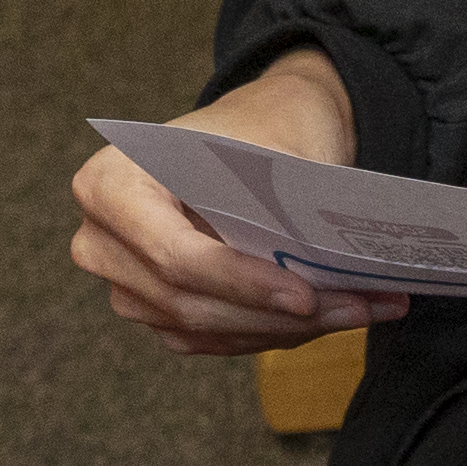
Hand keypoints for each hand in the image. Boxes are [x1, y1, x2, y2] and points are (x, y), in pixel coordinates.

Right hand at [68, 47, 406, 359]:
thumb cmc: (262, 126)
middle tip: (360, 307)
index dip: (240, 282)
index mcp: (111, 181)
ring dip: (285, 329)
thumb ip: (281, 210)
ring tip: (364, 309)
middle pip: (188, 303)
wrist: (259, 130)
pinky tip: (331, 316)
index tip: (306, 296)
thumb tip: (316, 273)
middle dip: (276, 314)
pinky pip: (212, 339)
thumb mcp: (274, 147)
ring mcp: (124, 282)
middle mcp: (101, 239)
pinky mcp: (156, 312)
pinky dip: (273, 332)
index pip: (174, 254)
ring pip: (204, 329)